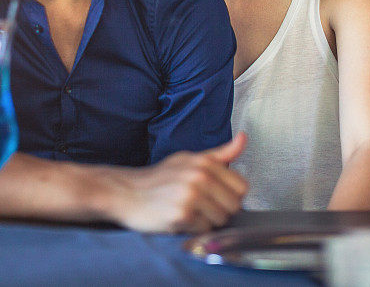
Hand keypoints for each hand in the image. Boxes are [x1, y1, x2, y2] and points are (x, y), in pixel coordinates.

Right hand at [108, 133, 248, 233]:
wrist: (125, 192)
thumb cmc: (159, 178)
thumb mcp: (190, 159)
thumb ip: (220, 154)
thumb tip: (244, 139)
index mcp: (205, 162)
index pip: (242, 187)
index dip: (232, 196)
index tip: (217, 197)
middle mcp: (200, 176)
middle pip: (234, 206)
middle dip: (221, 210)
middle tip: (201, 207)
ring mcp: (190, 195)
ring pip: (221, 220)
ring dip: (207, 221)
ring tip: (189, 212)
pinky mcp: (181, 215)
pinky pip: (204, 229)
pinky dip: (194, 229)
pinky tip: (179, 219)